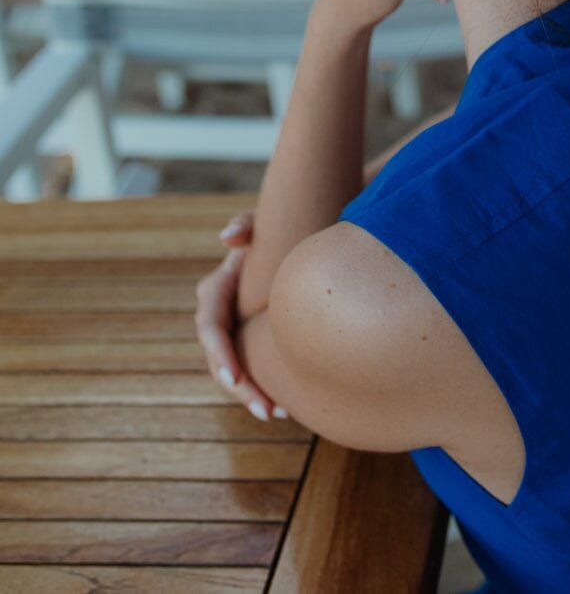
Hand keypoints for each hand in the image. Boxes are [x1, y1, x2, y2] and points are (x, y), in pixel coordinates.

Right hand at [194, 211, 284, 421]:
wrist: (294, 236)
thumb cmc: (277, 229)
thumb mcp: (263, 223)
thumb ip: (247, 224)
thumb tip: (227, 237)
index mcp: (217, 289)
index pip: (210, 328)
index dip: (221, 354)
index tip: (235, 379)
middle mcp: (219, 313)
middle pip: (220, 359)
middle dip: (240, 387)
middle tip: (265, 410)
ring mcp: (233, 329)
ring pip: (234, 371)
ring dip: (251, 395)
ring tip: (278, 413)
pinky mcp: (249, 339)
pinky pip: (250, 368)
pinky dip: (263, 386)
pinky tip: (285, 406)